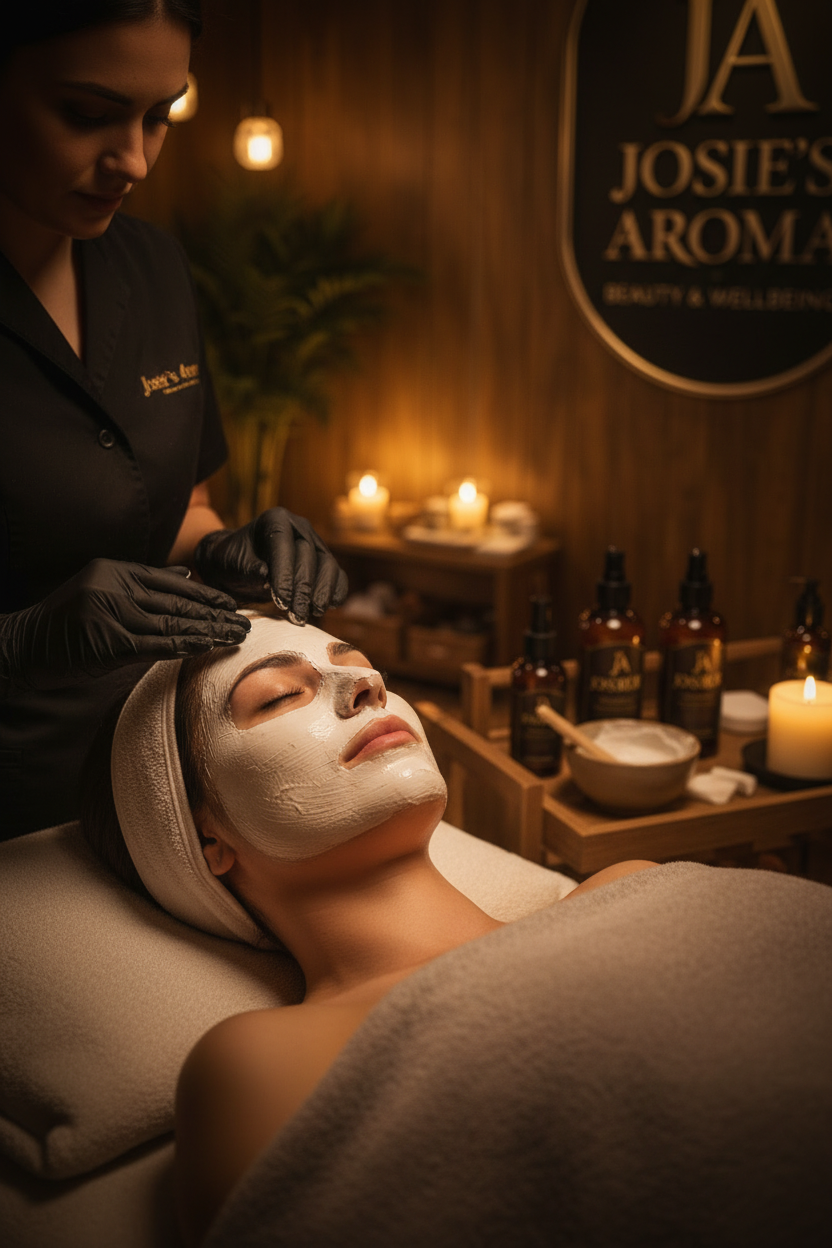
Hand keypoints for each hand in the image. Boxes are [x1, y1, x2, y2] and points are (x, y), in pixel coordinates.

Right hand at [0, 559, 250, 694]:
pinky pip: (156, 645)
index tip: (230, 604)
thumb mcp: (100, 591)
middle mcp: (114, 587)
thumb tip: (187, 576)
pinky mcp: (109, 642)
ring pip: (171, 623)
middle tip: (243, 622)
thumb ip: (142, 583)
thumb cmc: (65, 624)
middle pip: (176, 602)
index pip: (170, 582)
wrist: (24, 646)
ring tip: (235, 636)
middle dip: (214, 613)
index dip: (204, 594)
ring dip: (207, 631)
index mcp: (114, 571)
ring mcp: (110, 614)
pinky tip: (208, 647)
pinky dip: (185, 646)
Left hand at [194, 508, 347, 621]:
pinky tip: (331, 607)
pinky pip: (337, 574)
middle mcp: (299, 527)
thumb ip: (248, 568)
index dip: (284, 573)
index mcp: (275, 519)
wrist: (240, 563)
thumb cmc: (234, 561)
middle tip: (296, 615)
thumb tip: (265, 575)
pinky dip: (336, 590)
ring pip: (328, 565)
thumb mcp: (233, 563)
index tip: (281, 601)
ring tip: (313, 614)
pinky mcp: (324, 560)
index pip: (283, 543)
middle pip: (308, 556)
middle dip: (303, 589)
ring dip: (322, 592)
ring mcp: (315, 542)